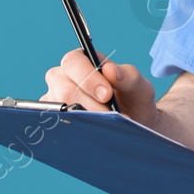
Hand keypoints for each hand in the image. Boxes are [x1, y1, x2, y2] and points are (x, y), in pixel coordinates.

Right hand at [42, 49, 158, 128]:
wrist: (132, 129)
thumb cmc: (133, 103)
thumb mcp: (140, 89)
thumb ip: (129, 76)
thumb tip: (110, 70)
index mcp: (82, 61)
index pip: (73, 62)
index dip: (88, 78)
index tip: (107, 95)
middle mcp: (63, 78)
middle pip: (65, 89)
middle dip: (90, 104)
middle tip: (110, 115)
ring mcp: (55, 100)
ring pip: (61, 110)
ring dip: (85, 119)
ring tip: (105, 124)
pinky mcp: (54, 121)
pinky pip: (58, 126)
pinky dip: (77, 130)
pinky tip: (92, 132)